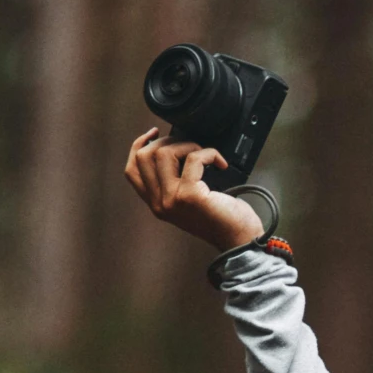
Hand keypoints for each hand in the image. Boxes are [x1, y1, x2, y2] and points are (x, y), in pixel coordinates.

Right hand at [123, 128, 264, 252]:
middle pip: (144, 157)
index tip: (154, 133)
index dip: (139, 146)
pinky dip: (209, 153)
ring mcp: (172, 199)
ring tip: (205, 154)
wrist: (240, 239)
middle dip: (167, 141)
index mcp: (156, 204)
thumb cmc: (221, 217)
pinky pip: (194, 158)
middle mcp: (159, 203)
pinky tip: (220, 163)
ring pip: (164, 153)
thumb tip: (174, 146)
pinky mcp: (190, 195)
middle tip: (189, 145)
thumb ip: (174, 181)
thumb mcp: (188, 200)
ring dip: (187, 145)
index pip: (132, 170)